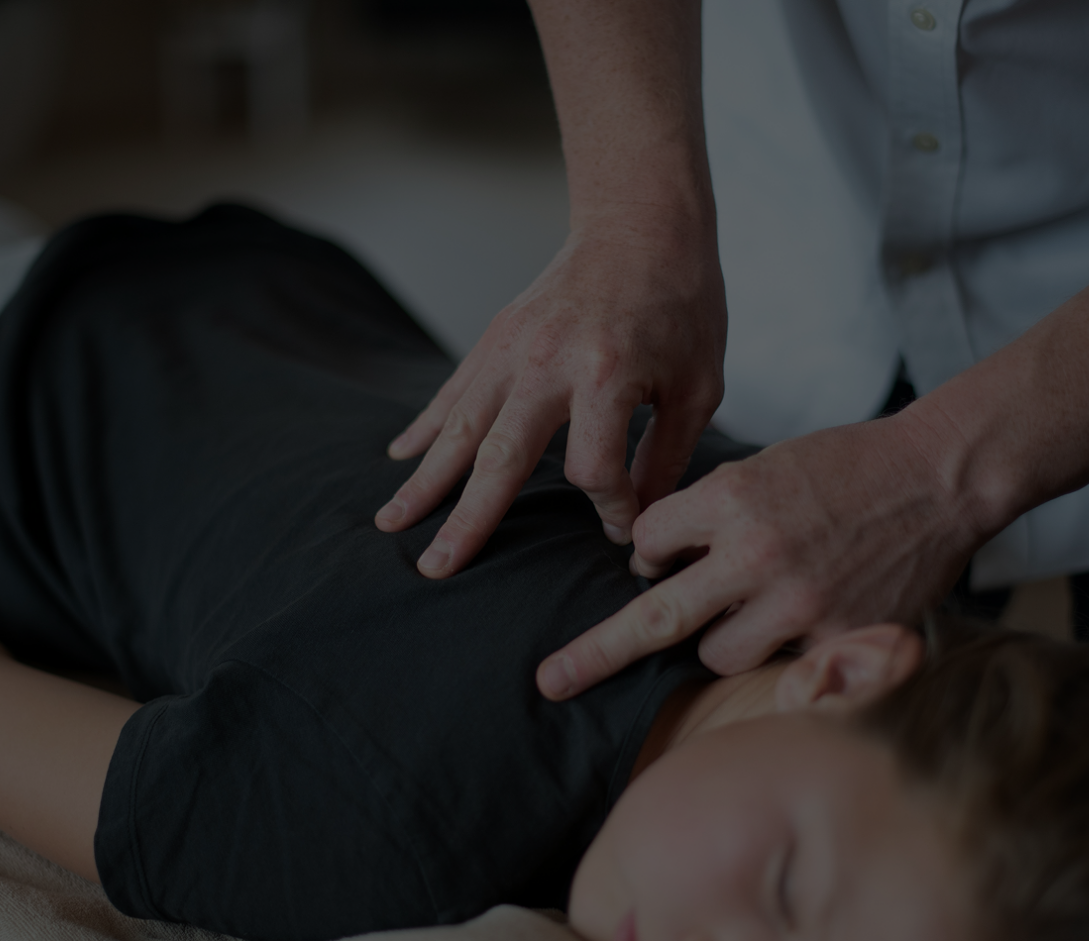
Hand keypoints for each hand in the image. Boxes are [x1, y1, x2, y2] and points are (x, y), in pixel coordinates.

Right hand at [375, 212, 725, 576]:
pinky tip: (401, 457)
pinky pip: (454, 389)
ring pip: (460, 426)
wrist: (642, 224)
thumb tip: (635, 519)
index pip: (592, 470)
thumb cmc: (683, 306)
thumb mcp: (697, 385)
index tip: (623, 526)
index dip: (610, 509)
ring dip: (425, 479)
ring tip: (391, 522)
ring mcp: (513, 347)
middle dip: (467, 519)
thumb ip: (667, 456)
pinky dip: (426, 424)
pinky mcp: (496, 335)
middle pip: (500, 458)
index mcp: (607, 374)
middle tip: (436, 569)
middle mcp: (548, 363)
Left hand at [536, 414, 991, 699]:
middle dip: (594, 653)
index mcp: (731, 497)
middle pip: (653, 618)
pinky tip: (807, 620)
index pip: (648, 542)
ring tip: (757, 608)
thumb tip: (657, 564)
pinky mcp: (838, 637)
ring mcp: (798, 601)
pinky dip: (779, 652)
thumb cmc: (846, 467)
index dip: (652, 551)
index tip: (665, 556)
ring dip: (718, 639)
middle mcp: (755, 552)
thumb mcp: (764, 466)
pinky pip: (779, 668)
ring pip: (715, 653)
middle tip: (551, 681)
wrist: (939, 476)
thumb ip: (711, 515)